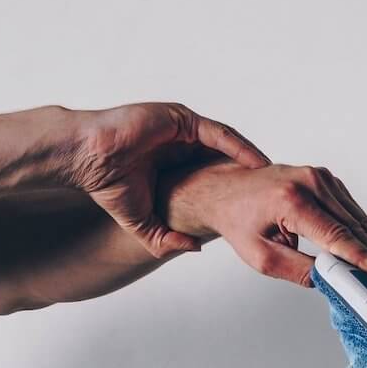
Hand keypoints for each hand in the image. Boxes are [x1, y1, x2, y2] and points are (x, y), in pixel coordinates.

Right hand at [69, 102, 271, 258]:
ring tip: (275, 178)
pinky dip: (238, 147)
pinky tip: (257, 163)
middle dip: (252, 174)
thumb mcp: (142, 223)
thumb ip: (165, 239)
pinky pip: (218, 134)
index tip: (259, 206)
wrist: (89, 157)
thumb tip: (194, 249)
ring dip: (252, 161)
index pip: (216, 174)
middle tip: (277, 192)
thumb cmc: (107, 184)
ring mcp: (184, 129)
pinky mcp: (182, 119)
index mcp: (176, 163)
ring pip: (228, 144)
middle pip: (228, 157)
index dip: (238, 189)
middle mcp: (183, 144)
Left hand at [177, 161, 366, 287]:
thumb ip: (297, 269)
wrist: (226, 190)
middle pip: (355, 225)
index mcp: (291, 198)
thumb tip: (331, 281)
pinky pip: (352, 211)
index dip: (362, 259)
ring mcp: (321, 177)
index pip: (335, 235)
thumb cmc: (239, 223)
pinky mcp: (327, 180)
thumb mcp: (260, 256)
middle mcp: (310, 181)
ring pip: (359, 218)